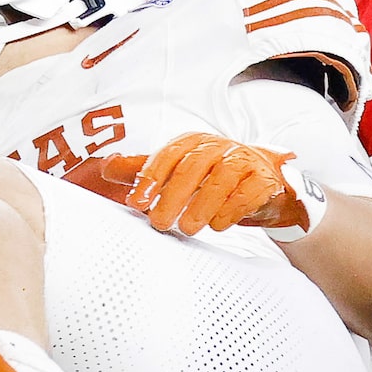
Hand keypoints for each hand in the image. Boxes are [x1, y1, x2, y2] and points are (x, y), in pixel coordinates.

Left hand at [73, 132, 309, 234]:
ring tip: (188, 228)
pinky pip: (249, 192)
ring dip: (202, 205)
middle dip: (173, 196)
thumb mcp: (176, 173)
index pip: (168, 155)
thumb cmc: (212, 179)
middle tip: (160, 222)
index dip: (150, 177)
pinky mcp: (266, 179)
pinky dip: (232, 210)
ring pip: (222, 179)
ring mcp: (245, 160)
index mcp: (193, 142)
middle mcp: (219, 146)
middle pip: (193, 167)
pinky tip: (218, 225)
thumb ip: (142, 170)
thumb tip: (105, 166)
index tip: (136, 202)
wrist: (264, 186)